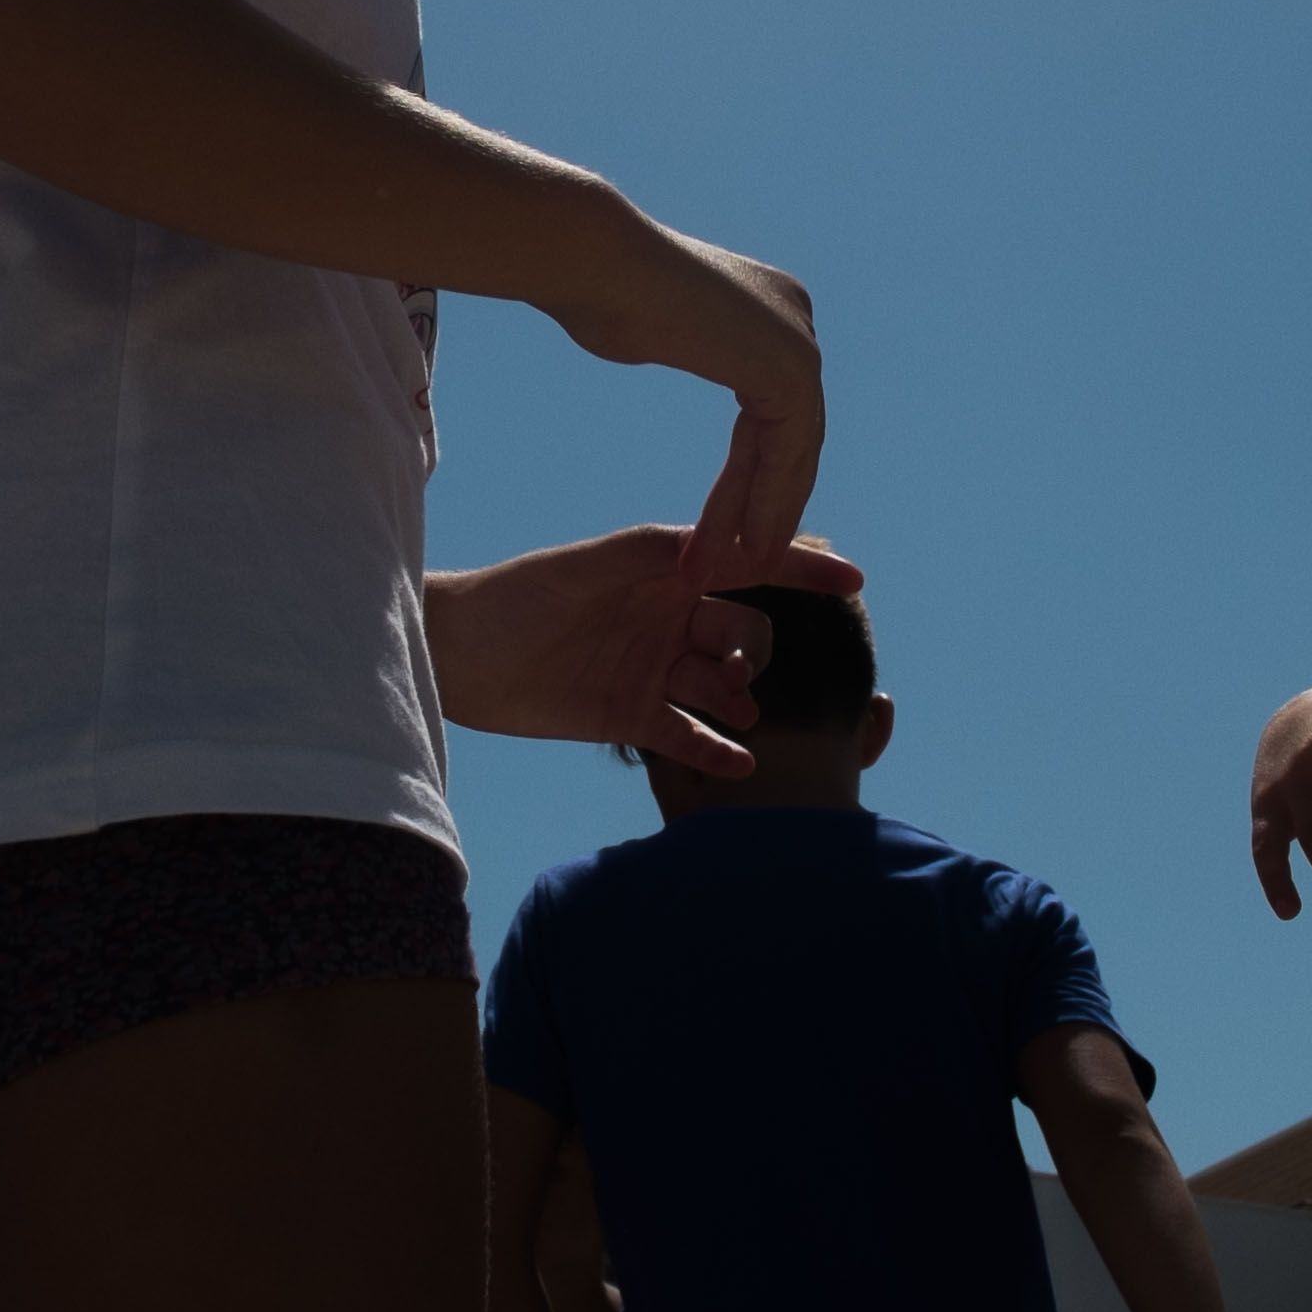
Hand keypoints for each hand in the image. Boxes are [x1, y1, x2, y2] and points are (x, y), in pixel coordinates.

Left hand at [427, 529, 860, 777]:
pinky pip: (690, 738)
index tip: (853, 576)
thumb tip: (729, 547)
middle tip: (735, 668)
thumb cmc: (522, 592)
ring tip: (738, 709)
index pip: (748, 567)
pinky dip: (717, 751)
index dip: (800, 570)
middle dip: (755, 648)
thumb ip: (659, 554)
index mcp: (667, 572)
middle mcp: (669, 621)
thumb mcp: (595, 563)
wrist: (458, 652)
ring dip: (740, 699)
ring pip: (723, 687)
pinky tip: (740, 764)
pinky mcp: (631, 720)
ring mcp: (654, 672)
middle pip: (745, 634)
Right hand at [540, 218, 824, 586]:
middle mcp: (796, 318)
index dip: (754, 476)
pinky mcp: (792, 365)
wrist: (596, 264)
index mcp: (769, 306)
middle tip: (743, 557)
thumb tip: (662, 324)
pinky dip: (769, 502)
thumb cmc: (597, 286)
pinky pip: (788, 452)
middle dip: (765, 502)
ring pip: (793, 451)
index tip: (729, 527)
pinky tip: (748, 544)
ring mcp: (799, 340)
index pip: (773, 411)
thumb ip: (681, 334)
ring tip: (744, 566)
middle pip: (788, 435)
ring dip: (767, 514)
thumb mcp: (651, 316)